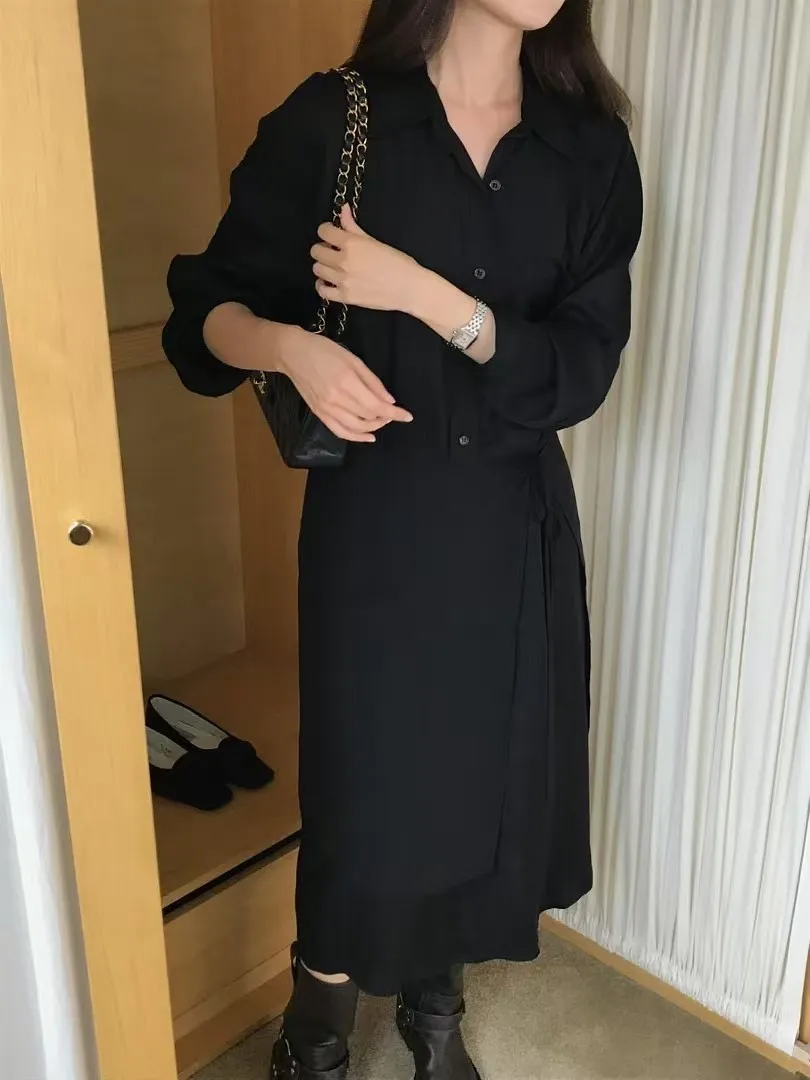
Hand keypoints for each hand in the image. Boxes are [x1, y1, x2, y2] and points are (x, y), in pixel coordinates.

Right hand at [279, 326, 412, 442]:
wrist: (292, 354)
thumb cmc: (324, 350)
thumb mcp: (353, 359)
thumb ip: (372, 381)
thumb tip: (389, 401)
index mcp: (346, 382)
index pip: (376, 405)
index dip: (394, 413)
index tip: (408, 416)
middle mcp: (336, 399)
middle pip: (367, 416)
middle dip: (384, 417)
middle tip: (392, 412)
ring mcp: (326, 409)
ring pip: (356, 427)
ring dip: (373, 427)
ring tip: (382, 421)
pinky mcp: (319, 414)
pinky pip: (339, 431)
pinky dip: (355, 437)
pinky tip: (368, 436)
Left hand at [311, 203, 426, 312]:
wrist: (409, 288)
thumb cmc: (398, 263)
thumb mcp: (375, 241)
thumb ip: (353, 227)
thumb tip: (343, 209)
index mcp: (352, 244)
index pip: (323, 232)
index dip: (326, 230)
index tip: (331, 233)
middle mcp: (344, 261)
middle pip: (316, 251)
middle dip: (323, 248)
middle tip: (332, 251)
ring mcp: (343, 280)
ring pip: (317, 269)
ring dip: (323, 266)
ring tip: (333, 267)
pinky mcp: (345, 297)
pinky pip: (322, 291)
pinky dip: (322, 286)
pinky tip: (329, 282)